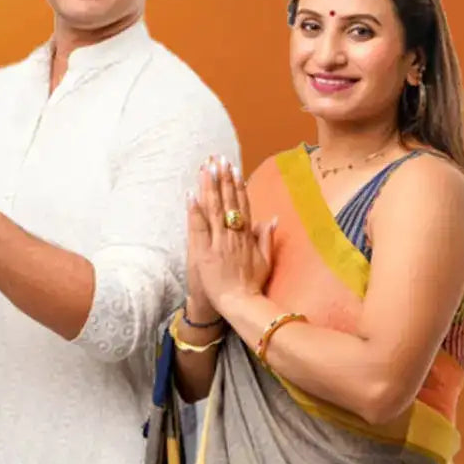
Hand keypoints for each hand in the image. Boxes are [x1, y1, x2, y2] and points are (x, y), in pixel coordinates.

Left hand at [188, 156, 273, 312]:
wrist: (239, 305)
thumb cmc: (251, 285)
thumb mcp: (265, 261)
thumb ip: (266, 238)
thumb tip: (271, 218)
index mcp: (246, 236)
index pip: (241, 205)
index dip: (236, 185)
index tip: (233, 168)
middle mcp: (233, 235)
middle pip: (227, 202)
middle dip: (222, 179)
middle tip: (218, 159)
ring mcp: (218, 243)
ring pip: (213, 209)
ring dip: (209, 187)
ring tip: (206, 168)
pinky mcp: (204, 252)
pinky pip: (198, 227)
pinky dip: (195, 210)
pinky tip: (191, 194)